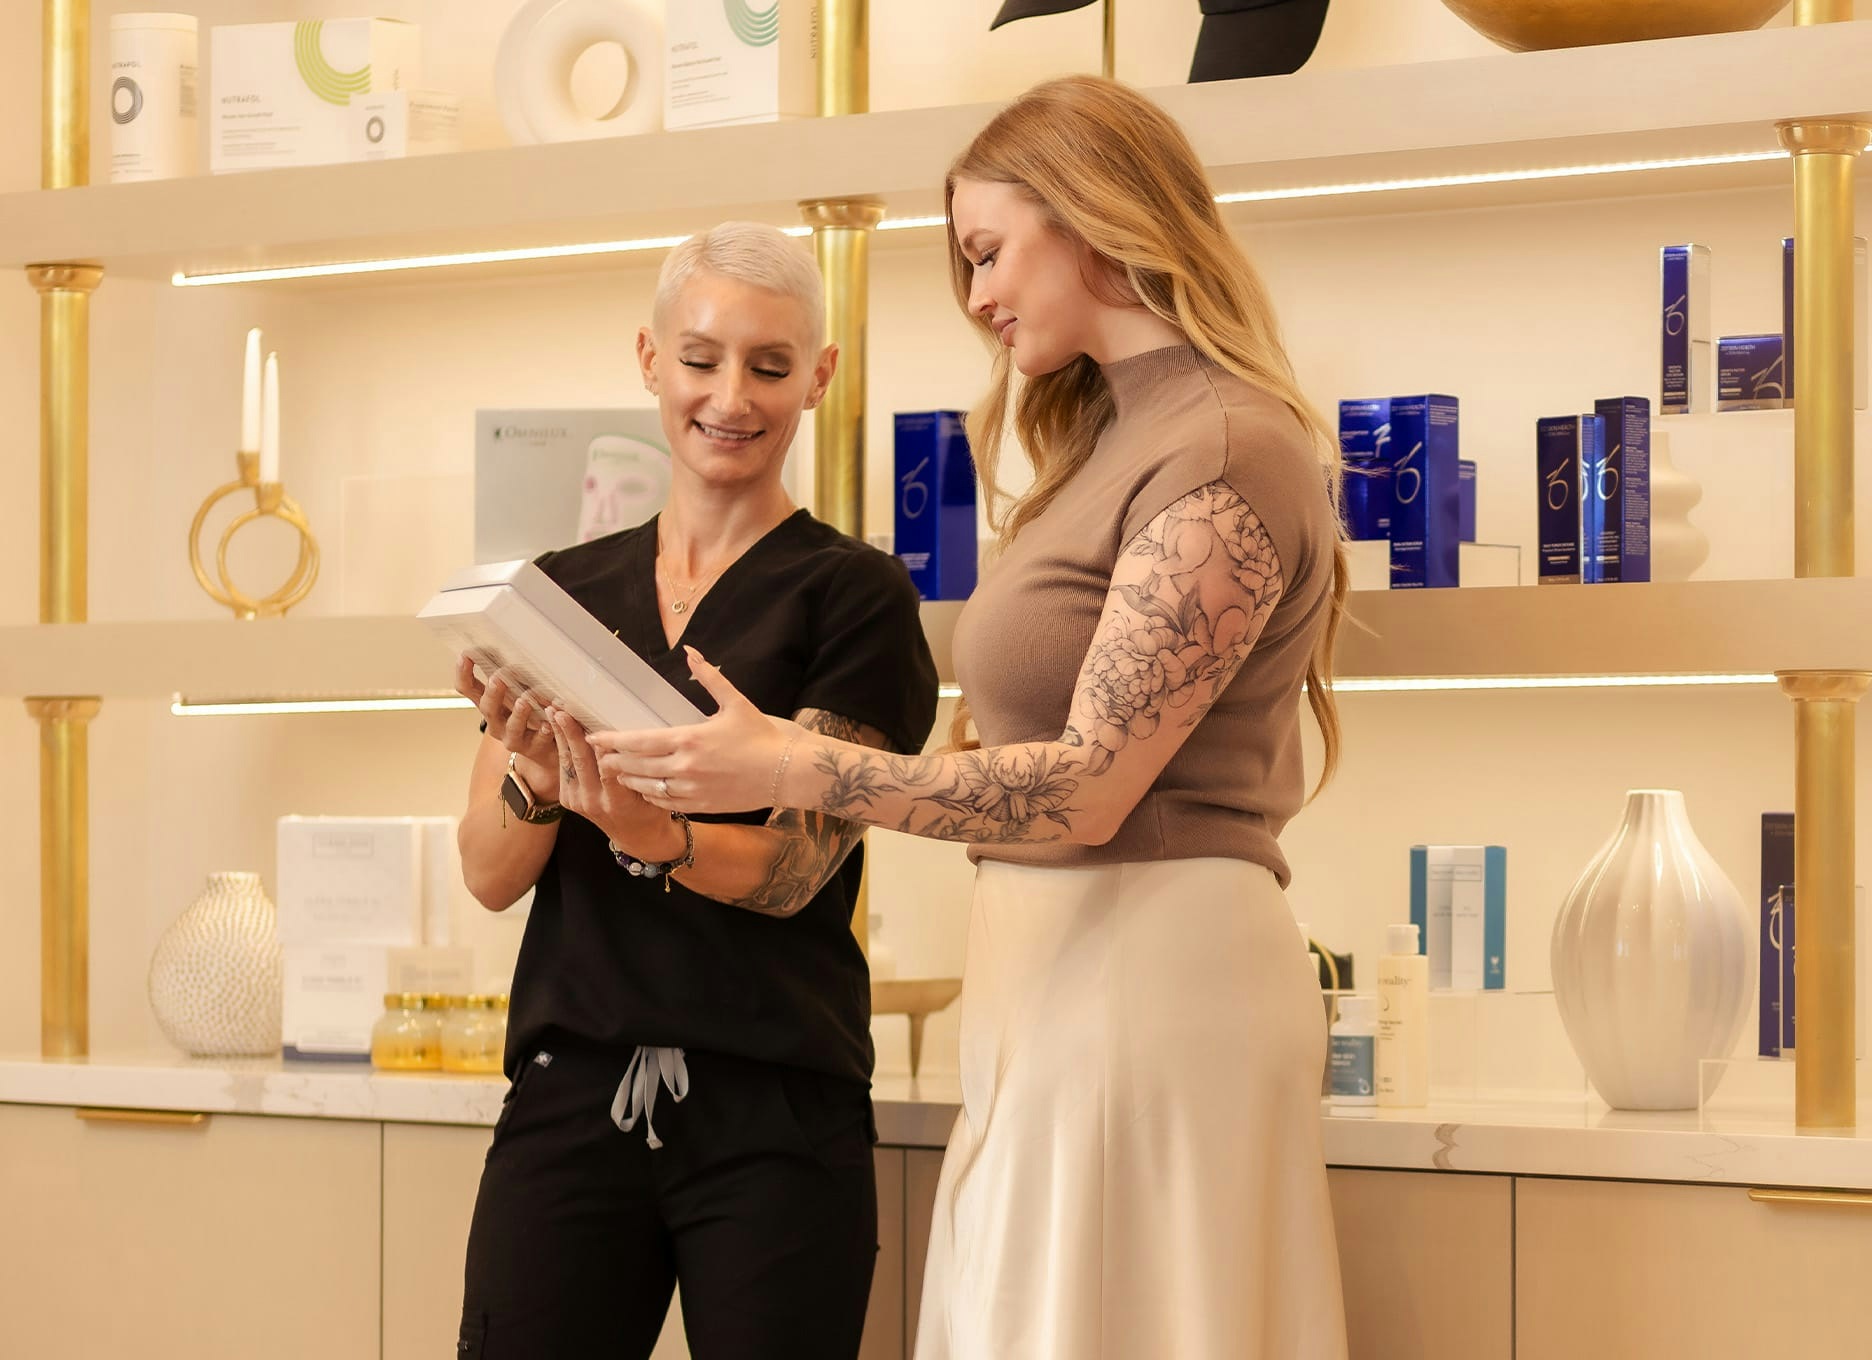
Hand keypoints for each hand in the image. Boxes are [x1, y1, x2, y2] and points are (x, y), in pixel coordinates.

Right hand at [456, 655, 558, 799]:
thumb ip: (511, 675)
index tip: (465, 655)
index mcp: (490, 704)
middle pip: (487, 707)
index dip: (463, 673)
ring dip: (518, 713)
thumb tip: (506, 645)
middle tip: (499, 678)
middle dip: (493, 692)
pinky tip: (549, 723)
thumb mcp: (516, 691)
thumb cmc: (529, 715)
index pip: (468, 689)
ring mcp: (514, 737)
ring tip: (524, 700)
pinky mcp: (534, 748)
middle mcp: (497, 721)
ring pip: (512, 727)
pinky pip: (539, 741)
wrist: (544, 749)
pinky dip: (545, 731)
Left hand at [547, 707, 684, 858]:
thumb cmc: (649, 809)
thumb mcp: (654, 791)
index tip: (595, 724)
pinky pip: (564, 768)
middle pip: (581, 762)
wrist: (634, 836)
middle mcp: (594, 802)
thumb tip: (632, 737)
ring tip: (554, 712)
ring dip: (560, 736)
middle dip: (572, 734)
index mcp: (619, 803)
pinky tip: (558, 728)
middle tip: (564, 711)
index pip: (608, 769)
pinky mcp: (568, 799)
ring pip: (568, 762)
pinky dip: (561, 746)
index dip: (601, 746)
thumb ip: (642, 769)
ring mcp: (578, 802)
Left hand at [591, 647, 794, 814]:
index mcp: (689, 739)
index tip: (594, 736)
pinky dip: (649, 796)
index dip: (612, 740)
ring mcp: (692, 790)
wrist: (787, 772)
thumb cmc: (761, 736)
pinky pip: (665, 803)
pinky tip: (644, 788)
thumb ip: (708, 677)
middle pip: (635, 766)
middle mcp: (685, 767)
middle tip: (597, 754)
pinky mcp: (701, 805)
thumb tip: (691, 652)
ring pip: (646, 788)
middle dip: (612, 760)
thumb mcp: (735, 702)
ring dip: (628, 779)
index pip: (639, 741)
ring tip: (616, 771)